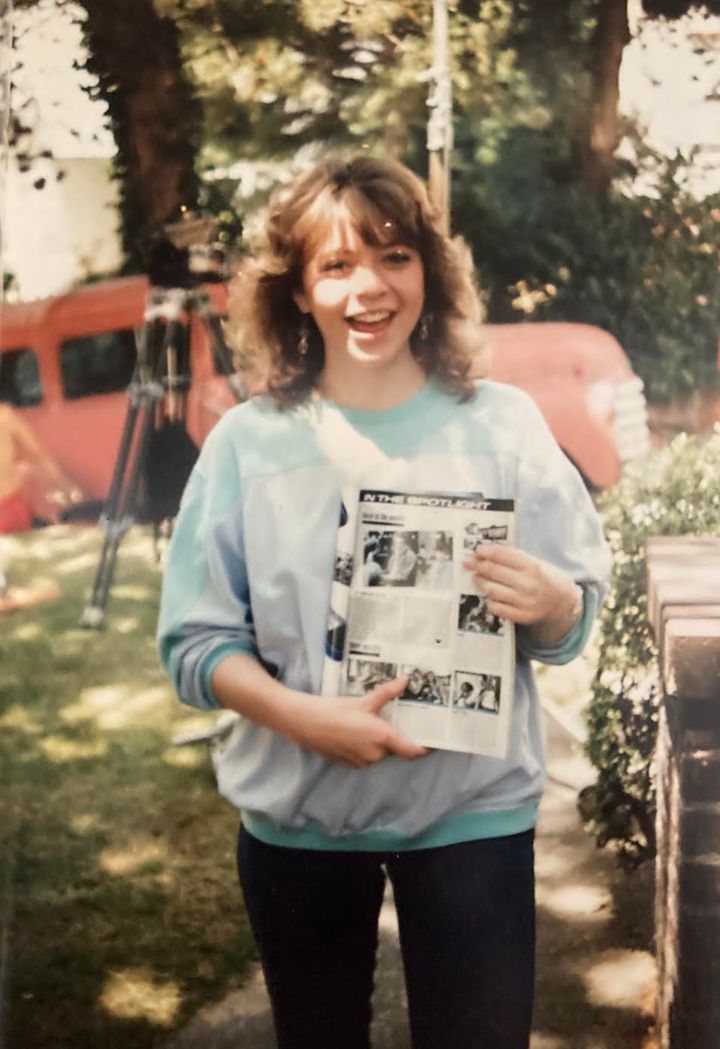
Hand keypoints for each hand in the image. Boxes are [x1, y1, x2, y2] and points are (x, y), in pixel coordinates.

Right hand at [293, 677, 429, 768]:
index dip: (427, 748)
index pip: (413, 751)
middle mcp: (375, 755)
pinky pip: (366, 755)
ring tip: (374, 721)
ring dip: (380, 740)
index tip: (435, 741)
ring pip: (380, 752)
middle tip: (398, 719)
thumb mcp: (363, 700)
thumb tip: (406, 681)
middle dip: (397, 736)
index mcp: (383, 739)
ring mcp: (361, 762)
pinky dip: (367, 745)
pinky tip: (358, 729)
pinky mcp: (349, 763)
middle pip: (395, 749)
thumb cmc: (334, 711)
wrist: (304, 722)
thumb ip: (387, 693)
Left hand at [463, 544, 581, 640]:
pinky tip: (489, 594)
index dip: (487, 552)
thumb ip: (514, 558)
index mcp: (532, 567)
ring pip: (492, 590)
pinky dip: (490, 600)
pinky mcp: (522, 616)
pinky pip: (497, 607)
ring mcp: (524, 602)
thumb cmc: (545, 578)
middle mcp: (528, 584)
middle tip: (468, 563)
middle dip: (478, 565)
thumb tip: (486, 553)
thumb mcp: (535, 562)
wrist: (563, 602)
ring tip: (476, 578)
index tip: (477, 550)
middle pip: (494, 572)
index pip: (503, 555)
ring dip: (480, 582)